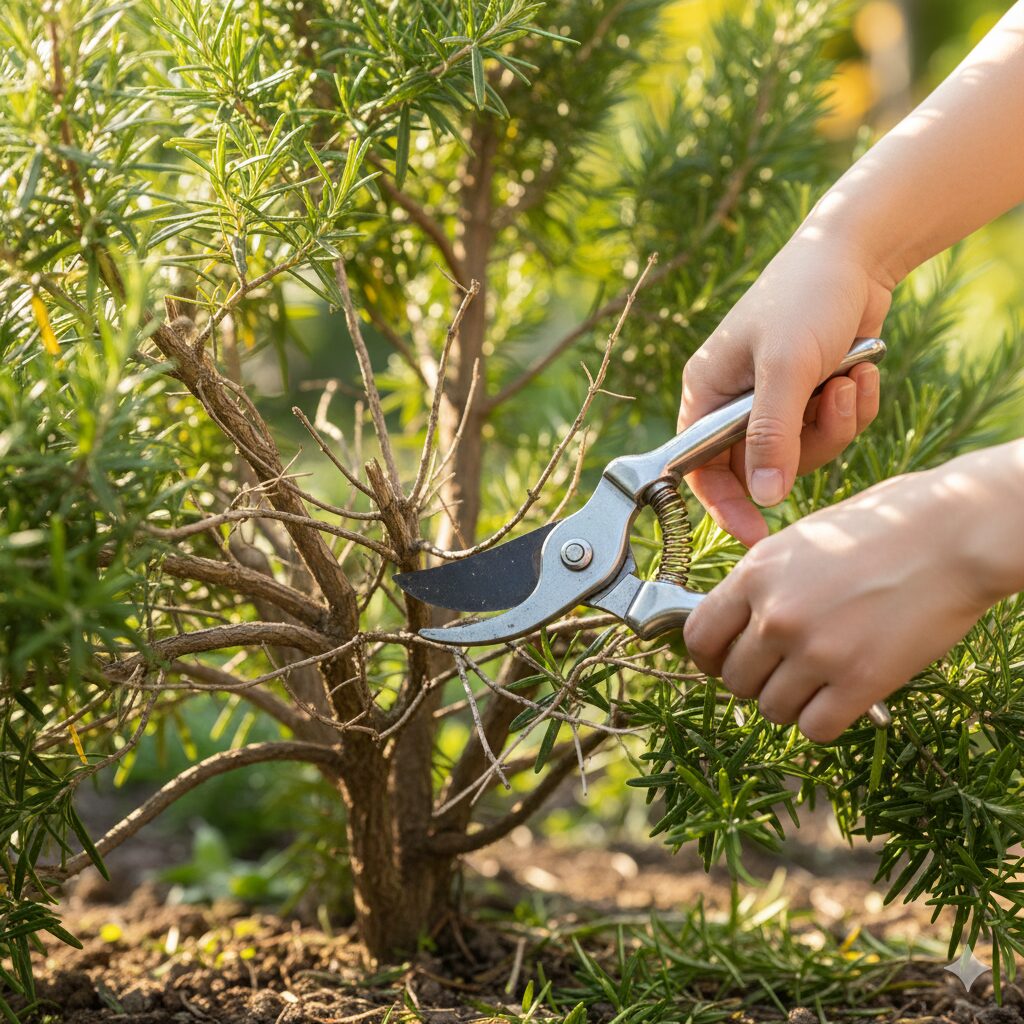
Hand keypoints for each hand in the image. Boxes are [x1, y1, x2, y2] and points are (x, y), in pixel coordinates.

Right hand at [678, 226, 891, 545]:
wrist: (859, 253)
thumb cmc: (805, 298)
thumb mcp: (785, 369)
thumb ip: (771, 435)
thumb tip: (764, 498)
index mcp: (706, 394)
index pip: (700, 468)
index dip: (725, 504)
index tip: (755, 534)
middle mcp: (735, 403)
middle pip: (762, 467)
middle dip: (806, 446)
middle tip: (832, 406)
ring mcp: (776, 400)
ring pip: (804, 451)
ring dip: (837, 421)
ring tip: (851, 378)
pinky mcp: (812, 395)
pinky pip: (832, 430)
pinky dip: (854, 406)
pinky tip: (863, 369)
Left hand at [682, 444, 1023, 742]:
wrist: (955, 534)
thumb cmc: (882, 528)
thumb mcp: (801, 541)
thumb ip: (762, 583)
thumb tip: (735, 622)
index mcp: (755, 574)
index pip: (699, 637)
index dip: (710, 656)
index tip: (728, 659)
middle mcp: (774, 615)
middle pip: (733, 680)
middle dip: (756, 679)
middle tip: (787, 668)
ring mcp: (815, 651)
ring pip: (771, 709)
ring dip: (791, 702)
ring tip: (820, 678)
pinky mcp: (859, 681)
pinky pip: (814, 728)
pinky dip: (824, 720)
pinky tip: (843, 697)